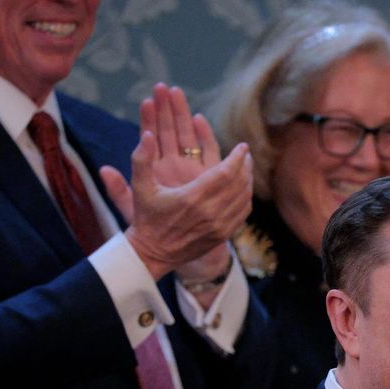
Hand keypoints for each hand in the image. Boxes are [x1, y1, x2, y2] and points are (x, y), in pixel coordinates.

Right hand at [100, 85, 251, 280]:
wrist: (153, 253)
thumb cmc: (146, 218)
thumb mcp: (140, 187)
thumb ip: (141, 159)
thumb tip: (146, 134)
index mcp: (192, 198)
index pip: (225, 173)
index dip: (237, 158)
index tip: (242, 146)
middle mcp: (209, 213)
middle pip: (239, 184)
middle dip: (245, 166)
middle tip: (246, 153)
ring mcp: (218, 226)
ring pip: (244, 198)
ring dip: (248, 181)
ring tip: (247, 167)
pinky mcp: (222, 236)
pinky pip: (242, 214)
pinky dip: (246, 198)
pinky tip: (243, 189)